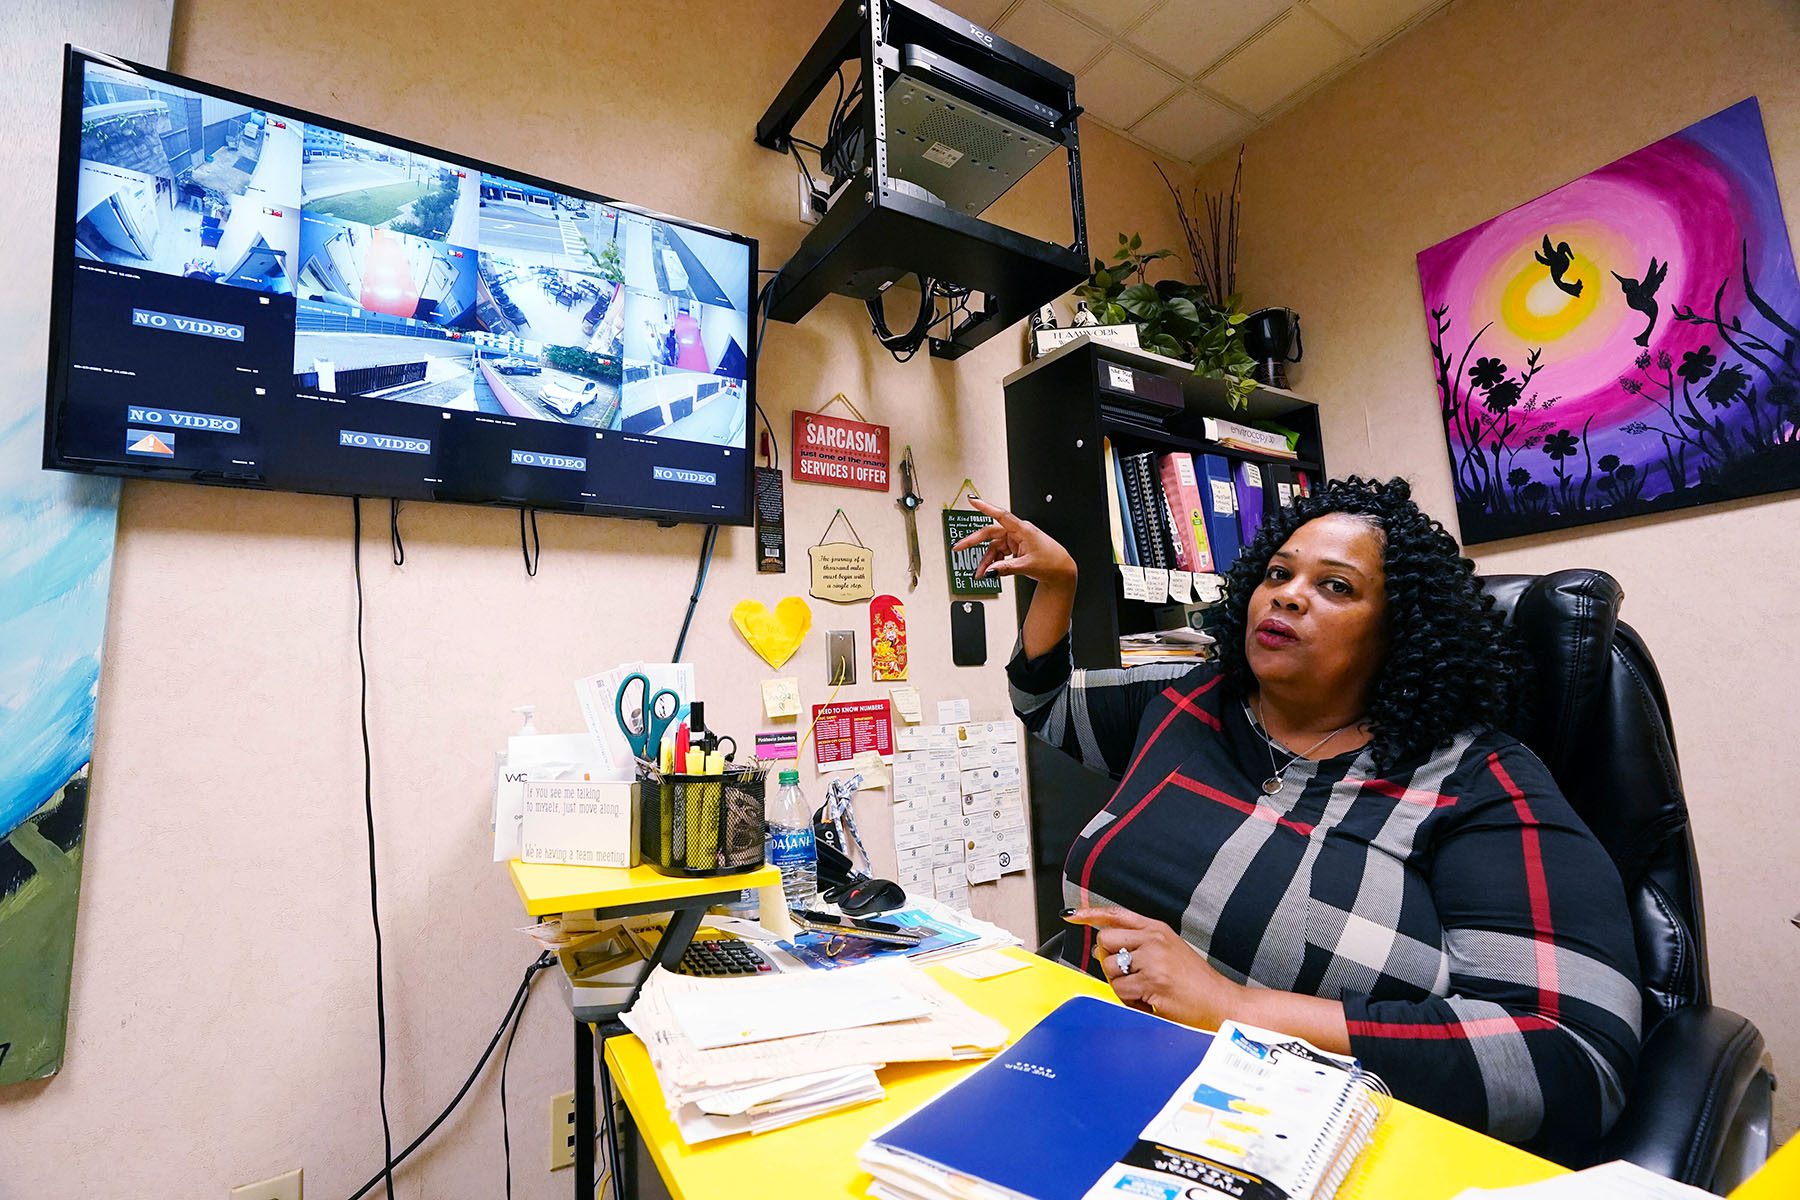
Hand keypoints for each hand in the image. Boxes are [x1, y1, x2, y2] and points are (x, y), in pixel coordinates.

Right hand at [951, 497, 1076, 588]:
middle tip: (959, 547)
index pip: (1001, 515)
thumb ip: (1005, 568)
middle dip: (974, 542)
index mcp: (1023, 529)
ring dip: (986, 560)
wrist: (1062, 571)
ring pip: (994, 547)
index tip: (972, 500)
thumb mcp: (1026, 566)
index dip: (985, 507)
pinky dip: (994, 563)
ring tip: (980, 573)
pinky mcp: (1016, 548)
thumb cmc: (1051, 562)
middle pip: (990, 533)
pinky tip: (991, 571)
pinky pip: (999, 553)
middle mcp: (1018, 532)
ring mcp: (1016, 540)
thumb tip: (989, 571)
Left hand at [1066, 906, 1243, 1027]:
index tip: (1071, 915)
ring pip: (1110, 970)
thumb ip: (1140, 944)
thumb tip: (1104, 949)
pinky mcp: (1152, 981)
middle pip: (1105, 942)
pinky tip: (1151, 1002)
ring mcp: (1153, 959)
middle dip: (1110, 962)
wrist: (1221, 1003)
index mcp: (1157, 929)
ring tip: (1146, 991)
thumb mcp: (1169, 951)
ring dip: (1122, 986)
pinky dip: (1131, 1002)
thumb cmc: (1195, 983)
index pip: (1116, 914)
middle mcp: (1154, 939)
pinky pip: (1122, 992)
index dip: (1090, 914)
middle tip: (1131, 976)